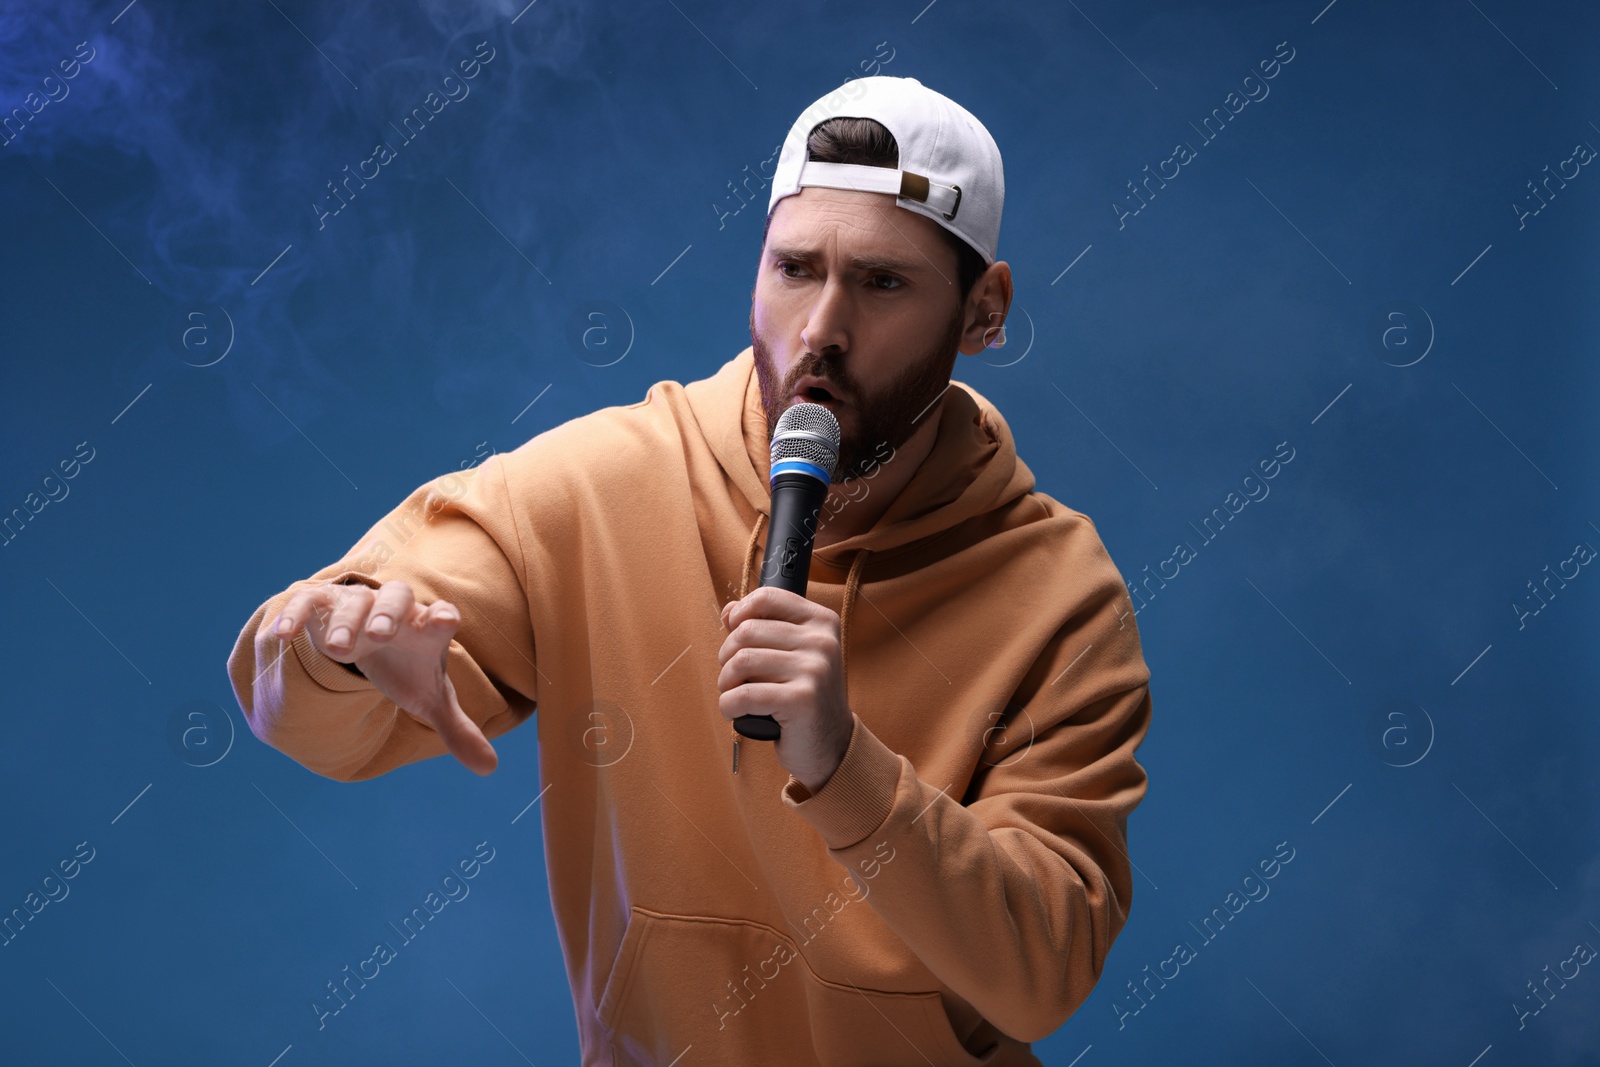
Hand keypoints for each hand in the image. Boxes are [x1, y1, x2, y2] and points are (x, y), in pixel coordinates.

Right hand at [272, 580, 497, 775]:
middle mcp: (395, 611)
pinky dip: (298, 614)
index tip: (446, 621)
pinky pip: (310, 602)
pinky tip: (285, 636)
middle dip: (389, 615)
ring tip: (338, 652)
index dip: (443, 618)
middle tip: (380, 635)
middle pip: (396, 599)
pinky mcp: (324, 605)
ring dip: (346, 623)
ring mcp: (358, 604)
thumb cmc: (405, 666)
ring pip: (354, 602)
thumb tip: (489, 769)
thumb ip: (457, 729)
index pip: (440, 617)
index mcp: (426, 629)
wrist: (368, 638)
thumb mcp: (429, 699)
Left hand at [717, 586, 854, 793]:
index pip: (767, 597)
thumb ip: (763, 626)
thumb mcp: (793, 654)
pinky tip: (735, 712)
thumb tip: (729, 610)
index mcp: (821, 622)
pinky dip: (728, 705)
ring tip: (734, 694)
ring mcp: (814, 670)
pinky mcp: (801, 700)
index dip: (740, 614)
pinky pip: (743, 695)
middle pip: (746, 631)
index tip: (734, 633)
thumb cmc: (804, 696)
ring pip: (741, 662)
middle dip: (727, 656)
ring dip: (726, 682)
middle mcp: (822, 642)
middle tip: (734, 676)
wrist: (832, 745)